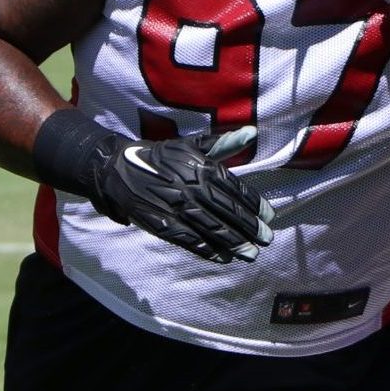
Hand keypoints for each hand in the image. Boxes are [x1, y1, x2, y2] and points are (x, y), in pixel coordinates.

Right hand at [89, 126, 276, 262]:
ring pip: (211, 228)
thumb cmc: (161, 157)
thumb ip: (222, 143)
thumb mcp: (190, 146)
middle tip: (267, 239)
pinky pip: (189, 239)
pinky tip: (223, 257)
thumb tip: (251, 132)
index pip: (234, 188)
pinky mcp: (161, 223)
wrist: (118, 169)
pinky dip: (207, 250)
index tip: (271, 217)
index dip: (254, 204)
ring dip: (233, 242)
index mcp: (200, 167)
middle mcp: (191, 187)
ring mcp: (176, 207)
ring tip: (251, 253)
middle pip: (226, 211)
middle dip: (249, 227)